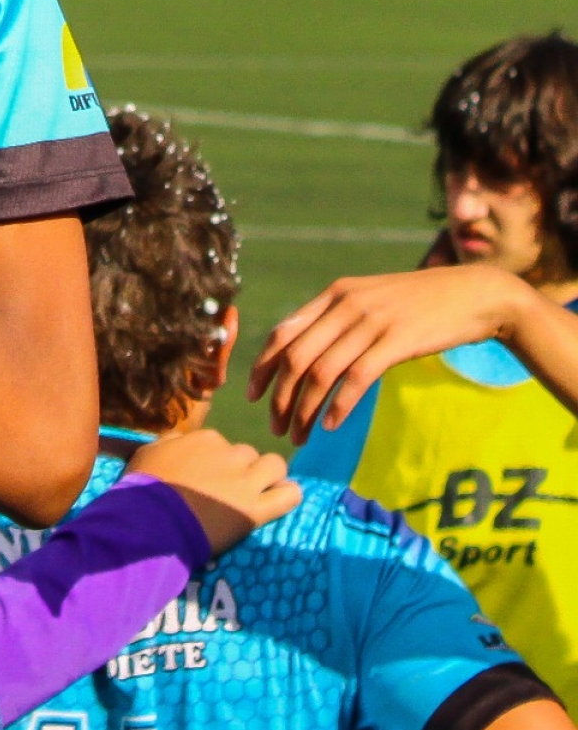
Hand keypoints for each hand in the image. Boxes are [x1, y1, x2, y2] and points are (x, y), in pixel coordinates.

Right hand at [125, 428, 300, 554]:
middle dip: (241, 469)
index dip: (215, 462)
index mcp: (205, 438)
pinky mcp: (257, 509)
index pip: (221, 444)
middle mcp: (231, 454)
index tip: (204, 478)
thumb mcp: (148, 452)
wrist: (150, 520)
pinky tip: (279, 501)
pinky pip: (290, 495)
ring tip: (258, 493)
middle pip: (248, 454)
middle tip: (227, 490)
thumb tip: (179, 441)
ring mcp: (246, 481)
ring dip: (269, 477)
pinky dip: (288, 495)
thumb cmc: (143, 487)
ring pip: (276, 466)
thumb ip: (170, 443)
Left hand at [248, 265, 527, 444]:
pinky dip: (338, 405)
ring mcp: (372, 321)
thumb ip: (338, 319)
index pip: (282, 334)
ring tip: (299, 436)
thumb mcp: (371, 300)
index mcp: (334, 294)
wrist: (477, 294)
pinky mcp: (397, 341)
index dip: (262, 367)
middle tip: (276, 428)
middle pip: (295, 358)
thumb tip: (304, 353)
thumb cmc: (423, 303)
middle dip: (279, 398)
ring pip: (320, 372)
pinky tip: (330, 425)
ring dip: (304, 410)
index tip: (253, 396)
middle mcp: (346, 305)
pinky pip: (356, 378)